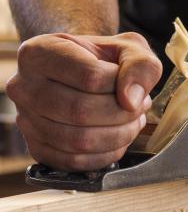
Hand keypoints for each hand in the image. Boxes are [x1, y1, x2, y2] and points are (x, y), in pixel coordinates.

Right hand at [6, 32, 161, 170]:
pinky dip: (107, 154)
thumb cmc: (107, 60)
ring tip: (132, 122)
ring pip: (78, 140)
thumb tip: (132, 100)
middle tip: (139, 108)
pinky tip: (119, 138)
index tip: (133, 86)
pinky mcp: (37, 148)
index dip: (121, 86)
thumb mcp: (131, 49)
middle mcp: (23, 87)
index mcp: (39, 52)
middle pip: (81, 111)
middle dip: (122, 114)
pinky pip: (75, 162)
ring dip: (118, 136)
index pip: (90, 77)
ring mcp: (26, 121)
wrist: (89, 75)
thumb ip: (140, 66)